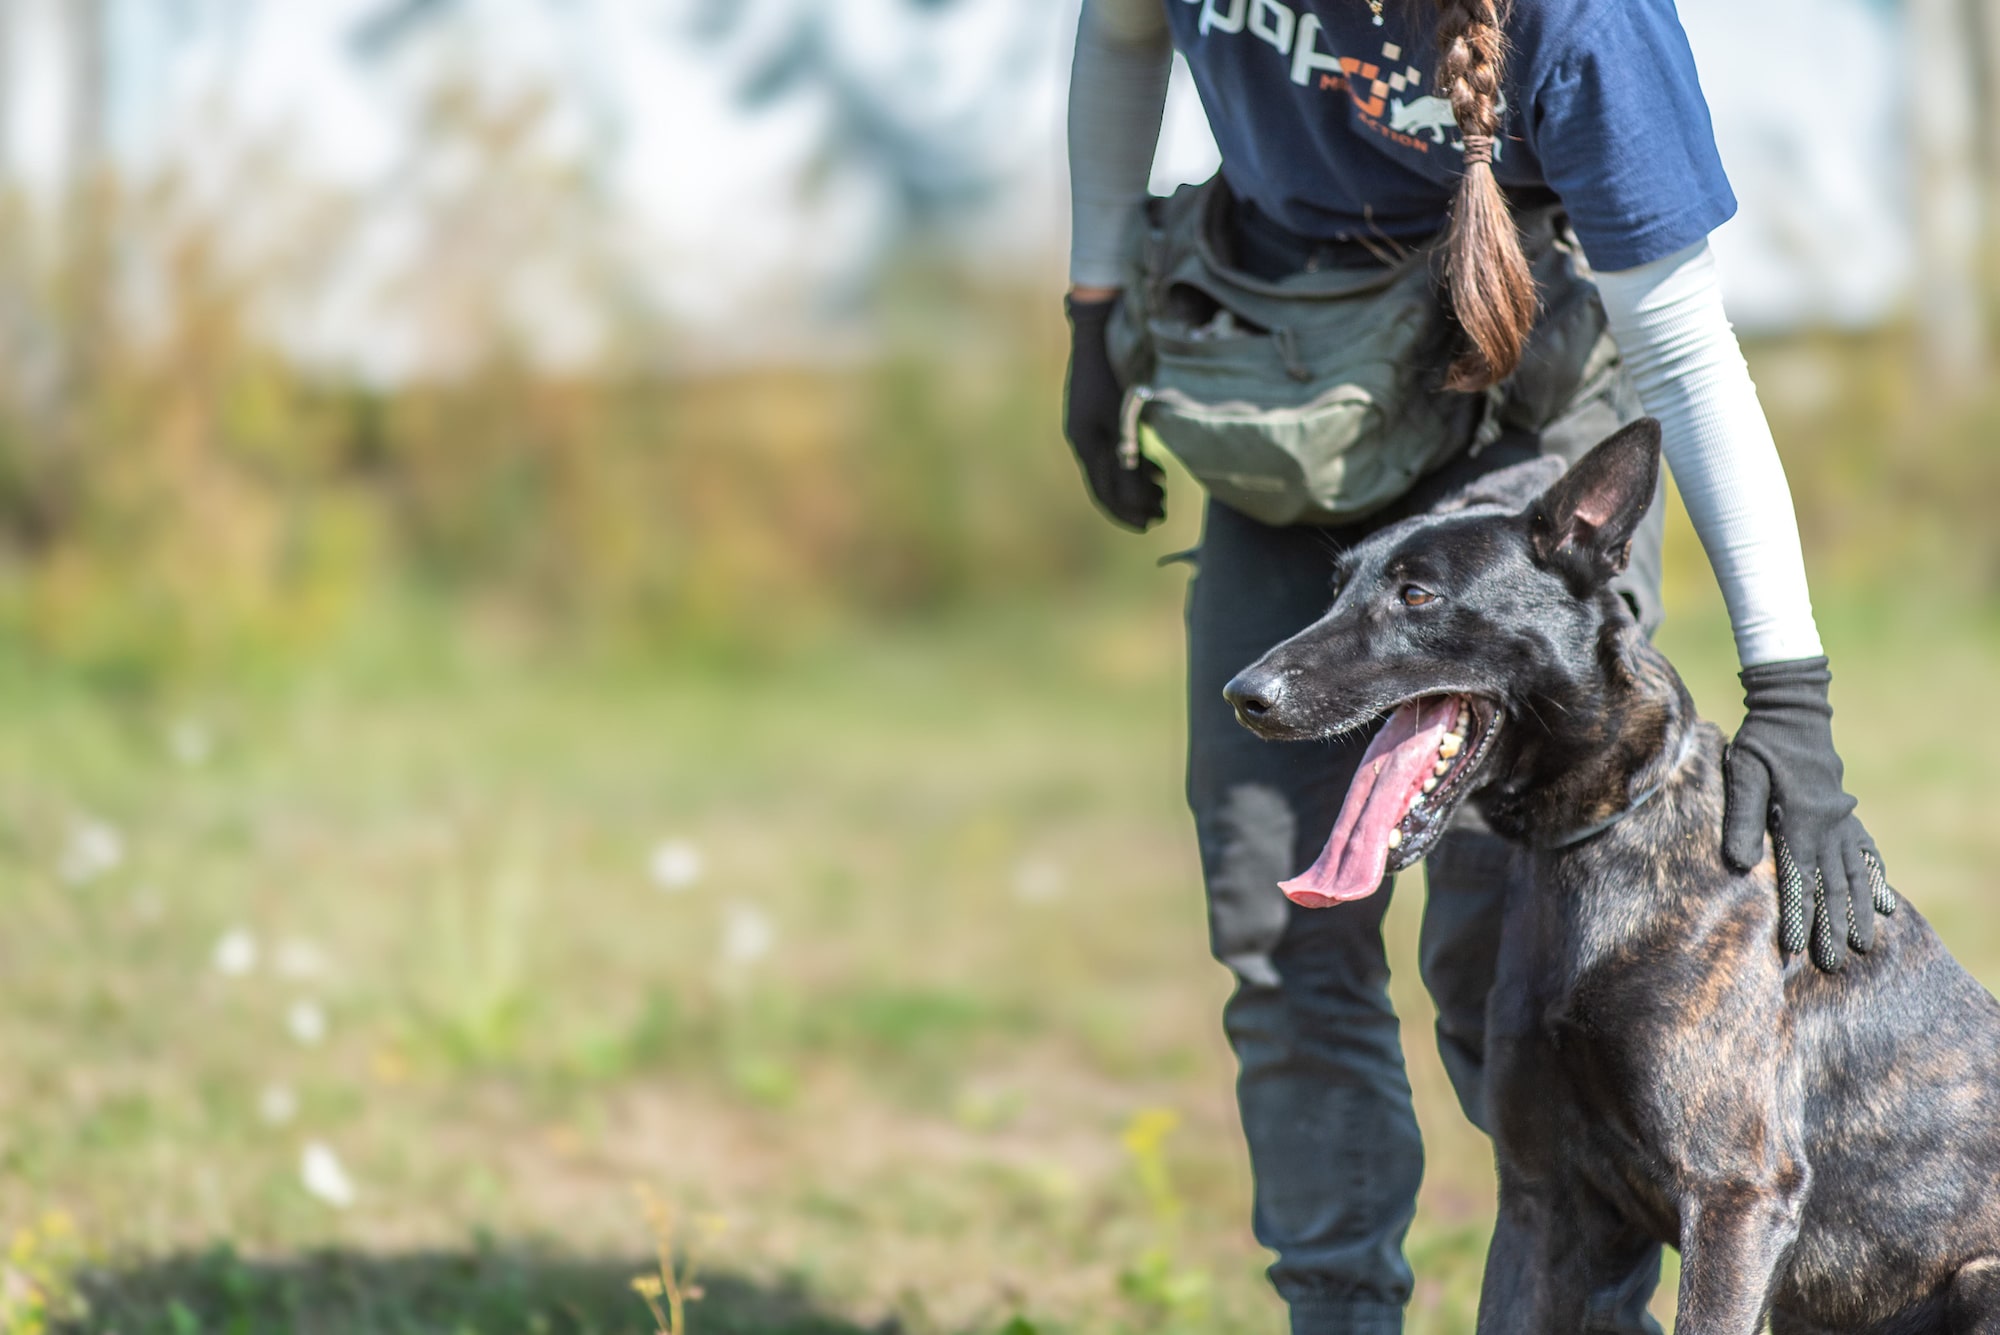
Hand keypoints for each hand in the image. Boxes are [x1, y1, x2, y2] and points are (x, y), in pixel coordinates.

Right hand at [1065, 293, 1163, 531]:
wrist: (1098, 332)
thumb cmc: (1115, 374)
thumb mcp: (1125, 420)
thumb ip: (1128, 459)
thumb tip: (1134, 499)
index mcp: (1086, 443)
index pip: (1104, 492)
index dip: (1127, 512)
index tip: (1151, 524)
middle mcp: (1084, 439)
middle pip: (1106, 484)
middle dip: (1133, 503)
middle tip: (1160, 515)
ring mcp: (1089, 426)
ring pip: (1111, 468)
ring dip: (1136, 485)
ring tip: (1161, 493)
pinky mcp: (1097, 414)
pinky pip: (1113, 450)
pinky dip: (1134, 464)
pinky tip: (1153, 469)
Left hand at [1722, 656, 1895, 971]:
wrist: (1793, 711)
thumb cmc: (1760, 743)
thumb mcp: (1743, 774)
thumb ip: (1743, 819)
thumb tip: (1742, 866)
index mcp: (1802, 820)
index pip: (1799, 878)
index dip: (1797, 915)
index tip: (1795, 948)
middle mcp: (1829, 825)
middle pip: (1831, 885)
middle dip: (1831, 926)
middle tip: (1835, 963)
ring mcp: (1841, 818)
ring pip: (1853, 874)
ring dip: (1857, 911)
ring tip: (1863, 944)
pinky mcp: (1844, 811)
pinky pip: (1866, 850)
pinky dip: (1875, 877)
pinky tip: (1884, 901)